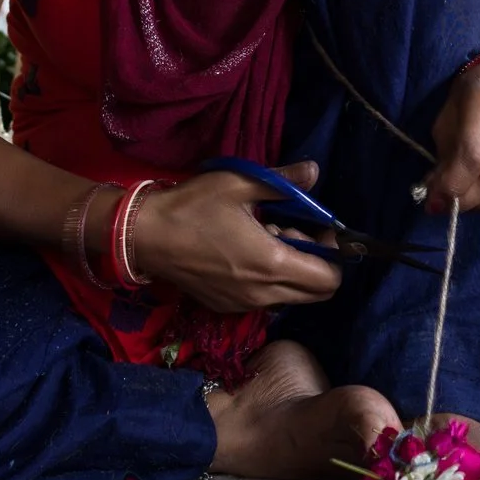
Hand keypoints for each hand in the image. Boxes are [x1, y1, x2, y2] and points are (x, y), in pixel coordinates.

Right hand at [126, 161, 345, 314]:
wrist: (146, 236)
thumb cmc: (194, 206)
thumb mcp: (240, 183)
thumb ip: (283, 181)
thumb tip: (315, 172)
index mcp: (272, 264)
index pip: (329, 279)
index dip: (332, 253)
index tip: (314, 227)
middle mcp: (263, 293)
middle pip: (317, 293)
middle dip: (316, 264)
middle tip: (292, 232)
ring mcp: (244, 305)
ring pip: (291, 297)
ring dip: (292, 273)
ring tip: (266, 241)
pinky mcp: (227, 307)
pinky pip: (266, 301)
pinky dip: (269, 282)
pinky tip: (245, 256)